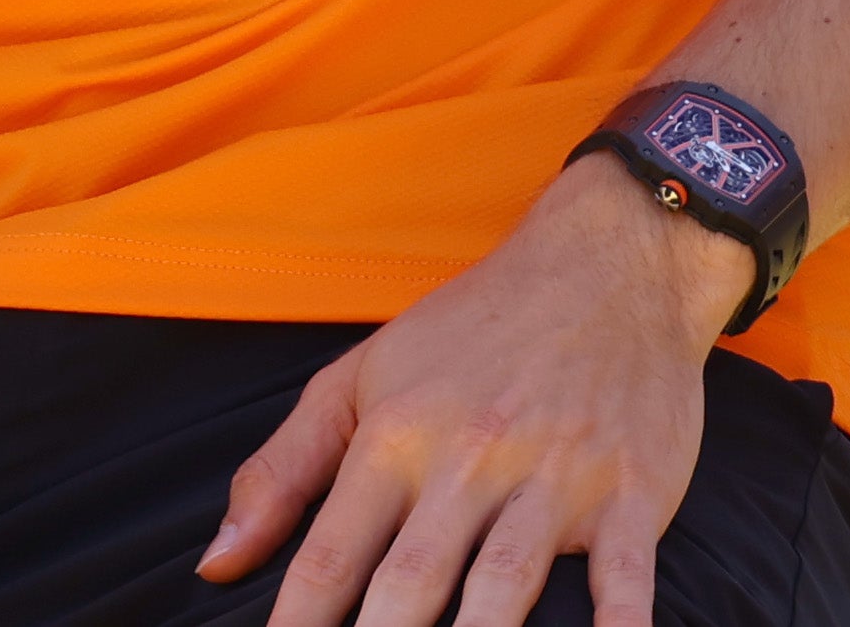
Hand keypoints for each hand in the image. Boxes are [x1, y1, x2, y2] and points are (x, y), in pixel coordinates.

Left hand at [206, 153, 735, 626]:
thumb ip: (283, 471)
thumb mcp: (364, 376)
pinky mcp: (633, 488)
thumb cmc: (477, 327)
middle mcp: (472, 458)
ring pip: (504, 585)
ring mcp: (558, 475)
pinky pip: (627, 573)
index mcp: (398, 436)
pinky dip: (621, 625)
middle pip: (409, 585)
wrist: (613, 259)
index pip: (329, 558)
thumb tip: (216, 567)